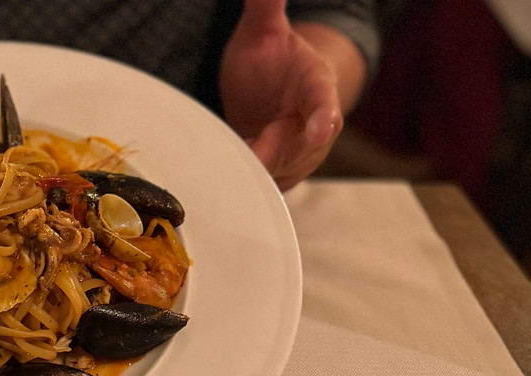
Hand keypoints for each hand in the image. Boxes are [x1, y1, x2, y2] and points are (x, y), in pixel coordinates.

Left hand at [219, 0, 349, 190]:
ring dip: (255, 169)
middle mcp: (313, 126)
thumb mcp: (263, 31)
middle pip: (297, 146)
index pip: (324, 102)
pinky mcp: (278, 176)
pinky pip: (261, 184)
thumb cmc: (267, 62)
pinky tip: (226, 174)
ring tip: (233, 159)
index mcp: (316, 85)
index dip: (323, 116)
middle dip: (272, 151)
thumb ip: (266, 4)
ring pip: (277, 171)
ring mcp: (298, 156)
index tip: (321, 128)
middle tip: (251, 152)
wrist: (266, 95)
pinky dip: (244, 181)